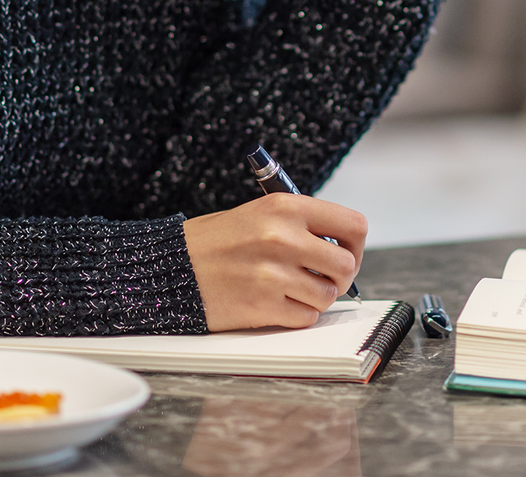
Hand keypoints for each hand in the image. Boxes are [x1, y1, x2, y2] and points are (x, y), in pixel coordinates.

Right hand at [182, 192, 366, 330]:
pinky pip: (306, 317)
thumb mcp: (259, 213)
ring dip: (315, 297)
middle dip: (339, 277)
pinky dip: (297, 314)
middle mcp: (283, 237)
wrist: (170, 267)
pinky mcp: (264, 306)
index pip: (352, 225)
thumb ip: (301, 225)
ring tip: (291, 289)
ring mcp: (274, 273)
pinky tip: (276, 302)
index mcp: (285, 207)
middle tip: (321, 278)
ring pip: (328, 295)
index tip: (344, 252)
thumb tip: (342, 247)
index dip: (354, 244)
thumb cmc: (215, 241)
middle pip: (346, 265)